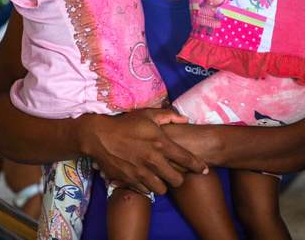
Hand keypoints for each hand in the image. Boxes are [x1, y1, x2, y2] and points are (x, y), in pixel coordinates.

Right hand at [82, 108, 208, 195]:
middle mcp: (153, 160)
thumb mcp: (148, 114)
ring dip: (164, 185)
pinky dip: (148, 187)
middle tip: (177, 174)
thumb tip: (185, 119)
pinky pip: (145, 191)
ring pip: (162, 189)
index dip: (199, 166)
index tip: (205, 170)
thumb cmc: (125, 123)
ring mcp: (140, 172)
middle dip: (180, 179)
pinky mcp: (129, 180)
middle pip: (177, 180)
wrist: (99, 136)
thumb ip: (169, 116)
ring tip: (161, 178)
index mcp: (160, 143)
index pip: (186, 159)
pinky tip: (146, 179)